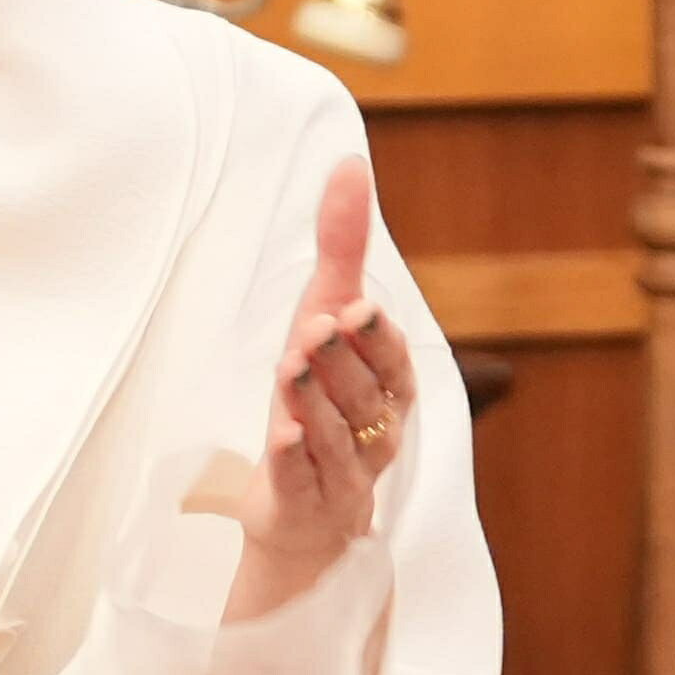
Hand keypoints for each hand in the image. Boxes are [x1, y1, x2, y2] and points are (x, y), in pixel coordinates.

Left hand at [228, 157, 417, 616]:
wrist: (303, 511)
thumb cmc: (320, 401)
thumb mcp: (326, 322)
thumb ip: (343, 251)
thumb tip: (350, 164)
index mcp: (389, 389)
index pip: (392, 362)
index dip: (376, 337)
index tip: (357, 306)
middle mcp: (375, 433)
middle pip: (362, 395)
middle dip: (341, 361)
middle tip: (319, 326)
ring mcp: (342, 474)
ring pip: (333, 435)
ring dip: (313, 401)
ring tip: (290, 366)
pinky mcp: (303, 504)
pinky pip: (301, 481)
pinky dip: (293, 459)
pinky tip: (282, 434)